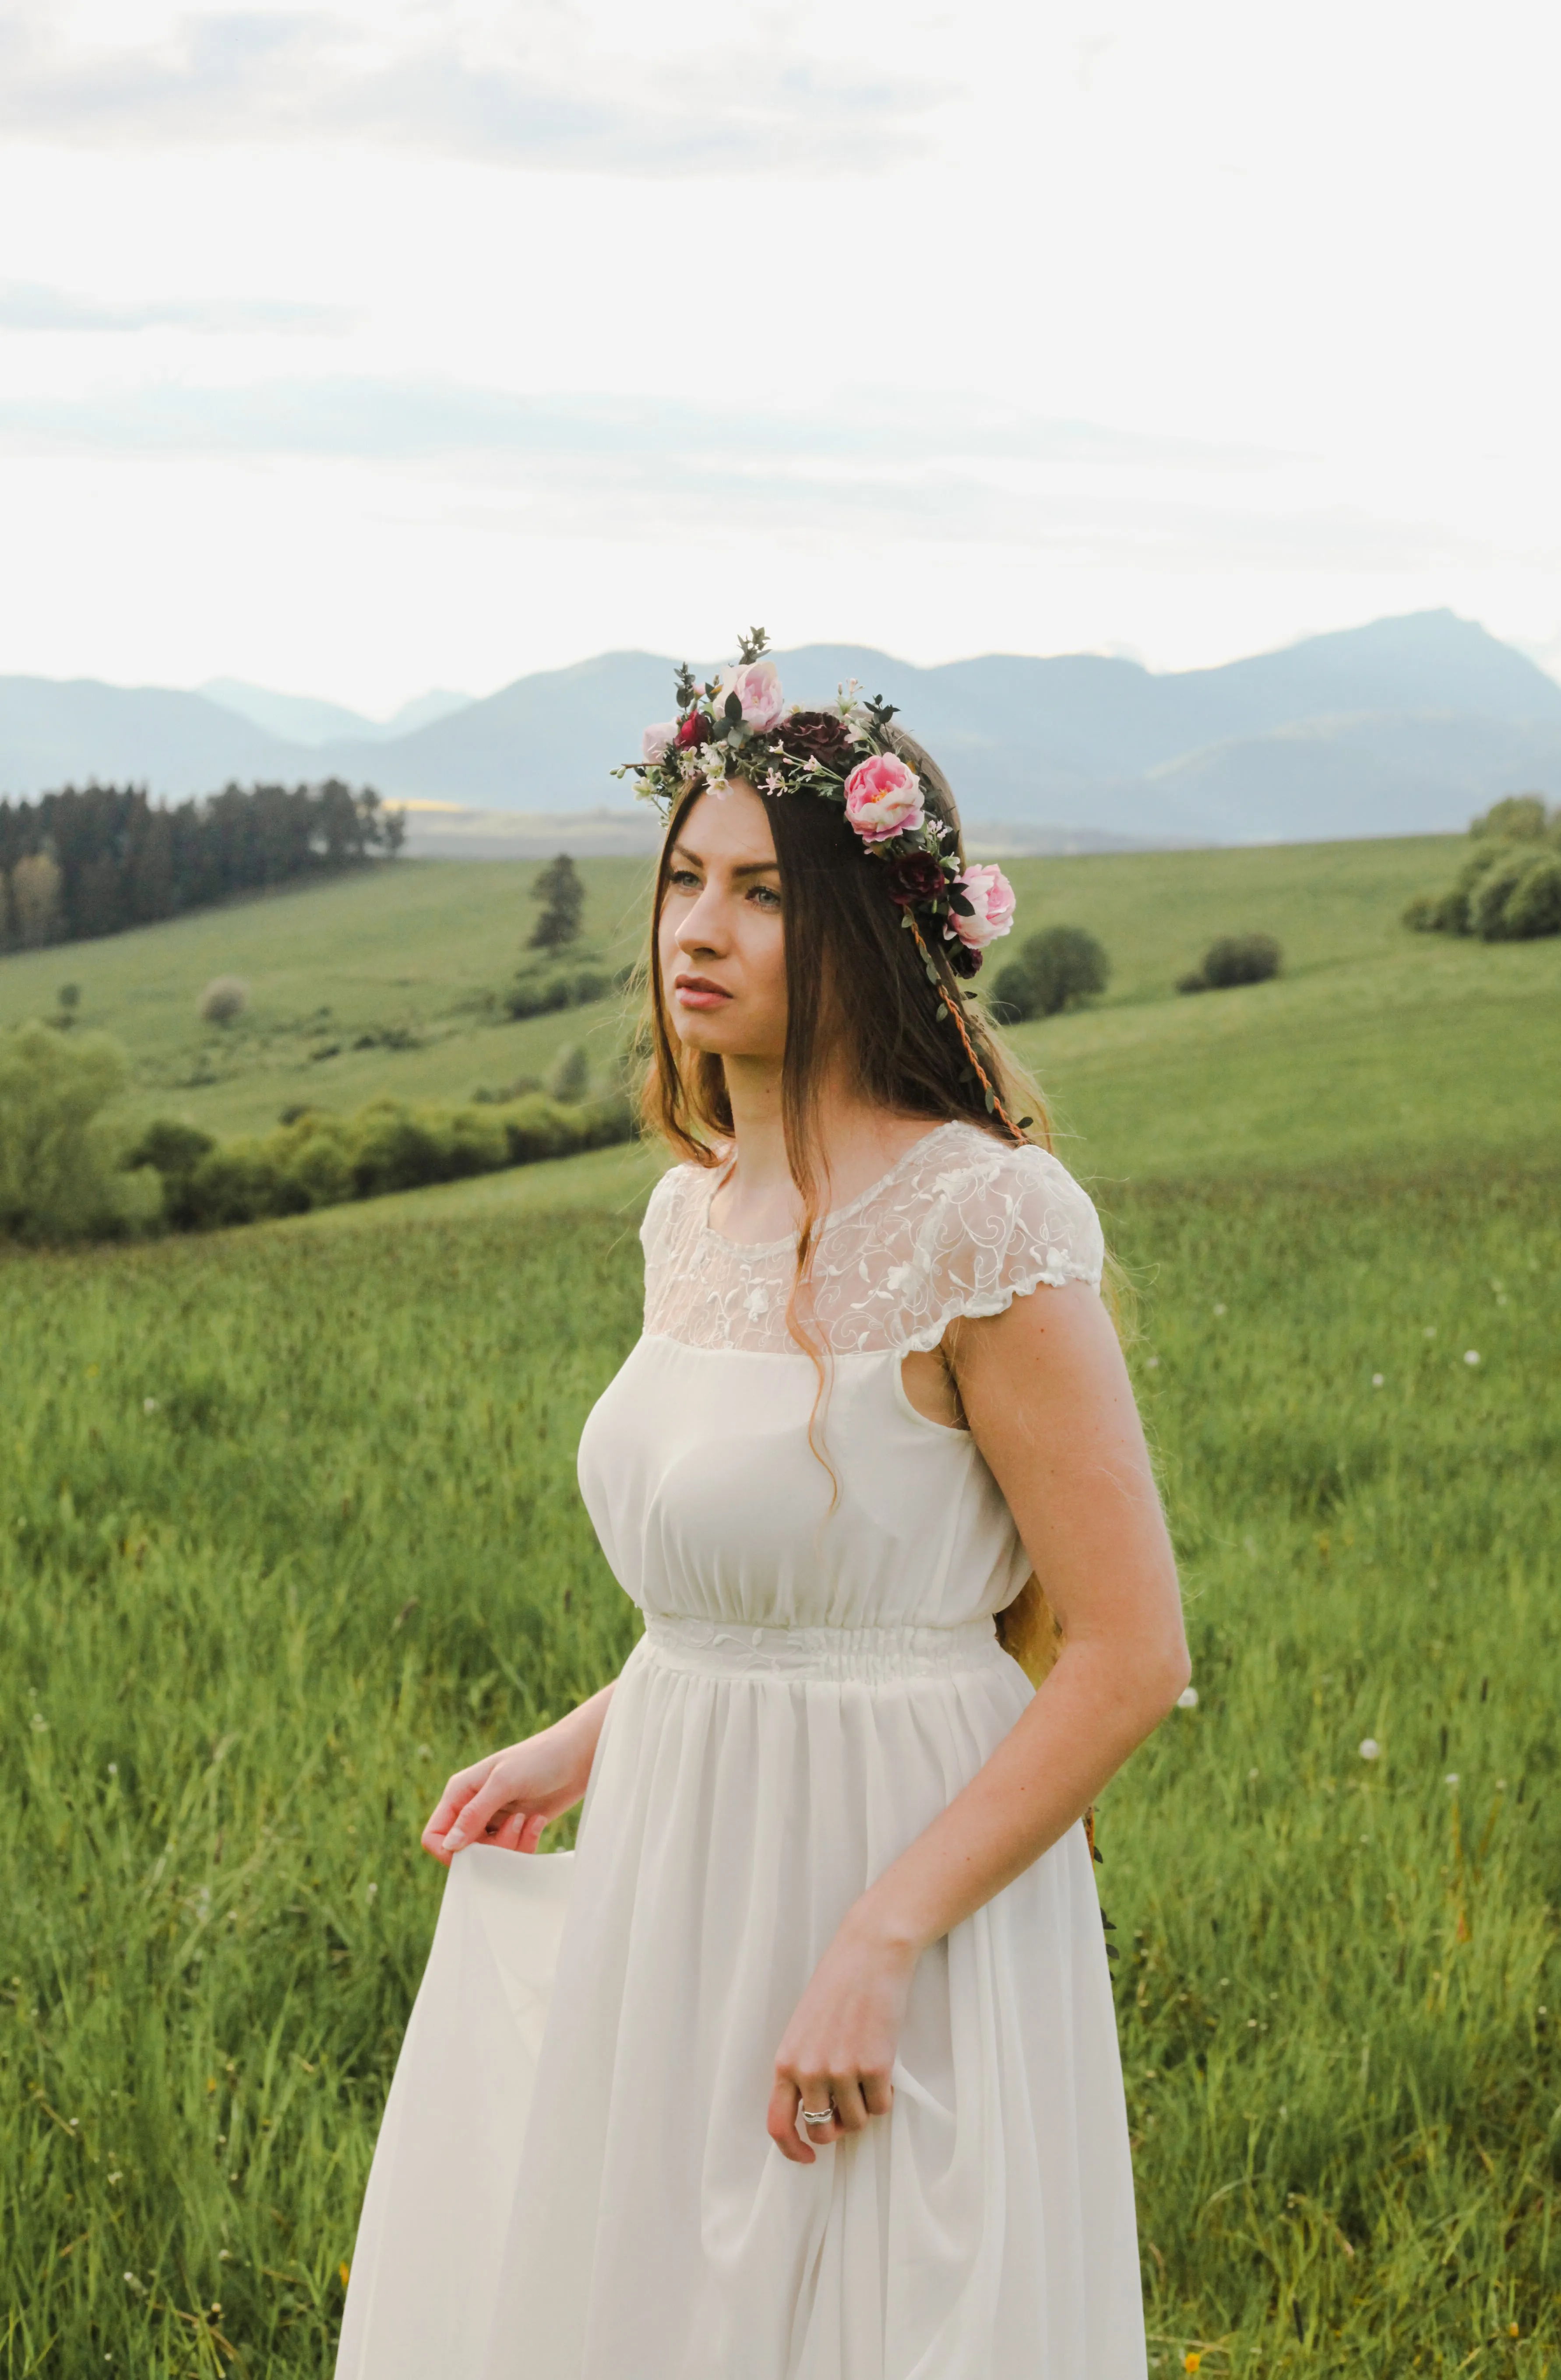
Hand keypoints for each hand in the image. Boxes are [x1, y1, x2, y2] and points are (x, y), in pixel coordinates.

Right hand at [420, 1696, 606, 1865]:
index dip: (450, 1851)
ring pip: (489, 1856)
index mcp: (460, 1793)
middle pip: (464, 1852)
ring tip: (529, 1819)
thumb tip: (449, 1846)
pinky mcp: (516, 1828)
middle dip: (491, 1849)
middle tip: (516, 1825)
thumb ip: (474, 1815)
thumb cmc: (540, 1758)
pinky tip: (538, 1822)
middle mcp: (473, 1808)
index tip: (477, 1850)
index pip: (434, 1836)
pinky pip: (511, 1853)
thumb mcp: (504, 1783)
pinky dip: (526, 1843)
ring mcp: (495, 1819)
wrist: (578, 1756)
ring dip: (512, 1845)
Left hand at [767, 1907, 917, 2164]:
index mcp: (786, 2062)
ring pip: (856, 2122)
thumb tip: (816, 2114)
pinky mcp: (873, 2068)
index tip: (808, 2157)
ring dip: (865, 2106)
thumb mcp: (804, 2031)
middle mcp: (809, 2072)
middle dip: (838, 2127)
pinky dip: (886, 2095)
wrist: (869, 1955)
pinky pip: (881, 2107)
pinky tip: (884, 2066)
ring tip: (868, 2072)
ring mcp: (841, 2071)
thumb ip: (804, 2070)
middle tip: (850, 2104)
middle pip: (821, 2132)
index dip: (792, 2150)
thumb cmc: (838, 1988)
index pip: (777, 2124)